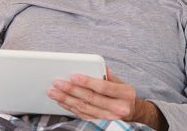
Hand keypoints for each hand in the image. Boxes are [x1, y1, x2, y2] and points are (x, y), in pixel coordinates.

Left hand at [47, 67, 166, 129]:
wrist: (132, 111)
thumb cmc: (124, 94)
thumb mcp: (122, 81)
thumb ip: (109, 75)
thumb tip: (99, 66)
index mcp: (124, 94)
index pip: (103, 87)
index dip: (87, 82)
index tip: (73, 76)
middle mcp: (117, 108)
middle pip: (90, 98)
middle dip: (71, 90)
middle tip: (58, 83)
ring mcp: (108, 117)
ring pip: (84, 108)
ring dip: (66, 99)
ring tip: (54, 92)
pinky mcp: (100, 122)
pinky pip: (82, 115)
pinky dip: (70, 108)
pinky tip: (61, 101)